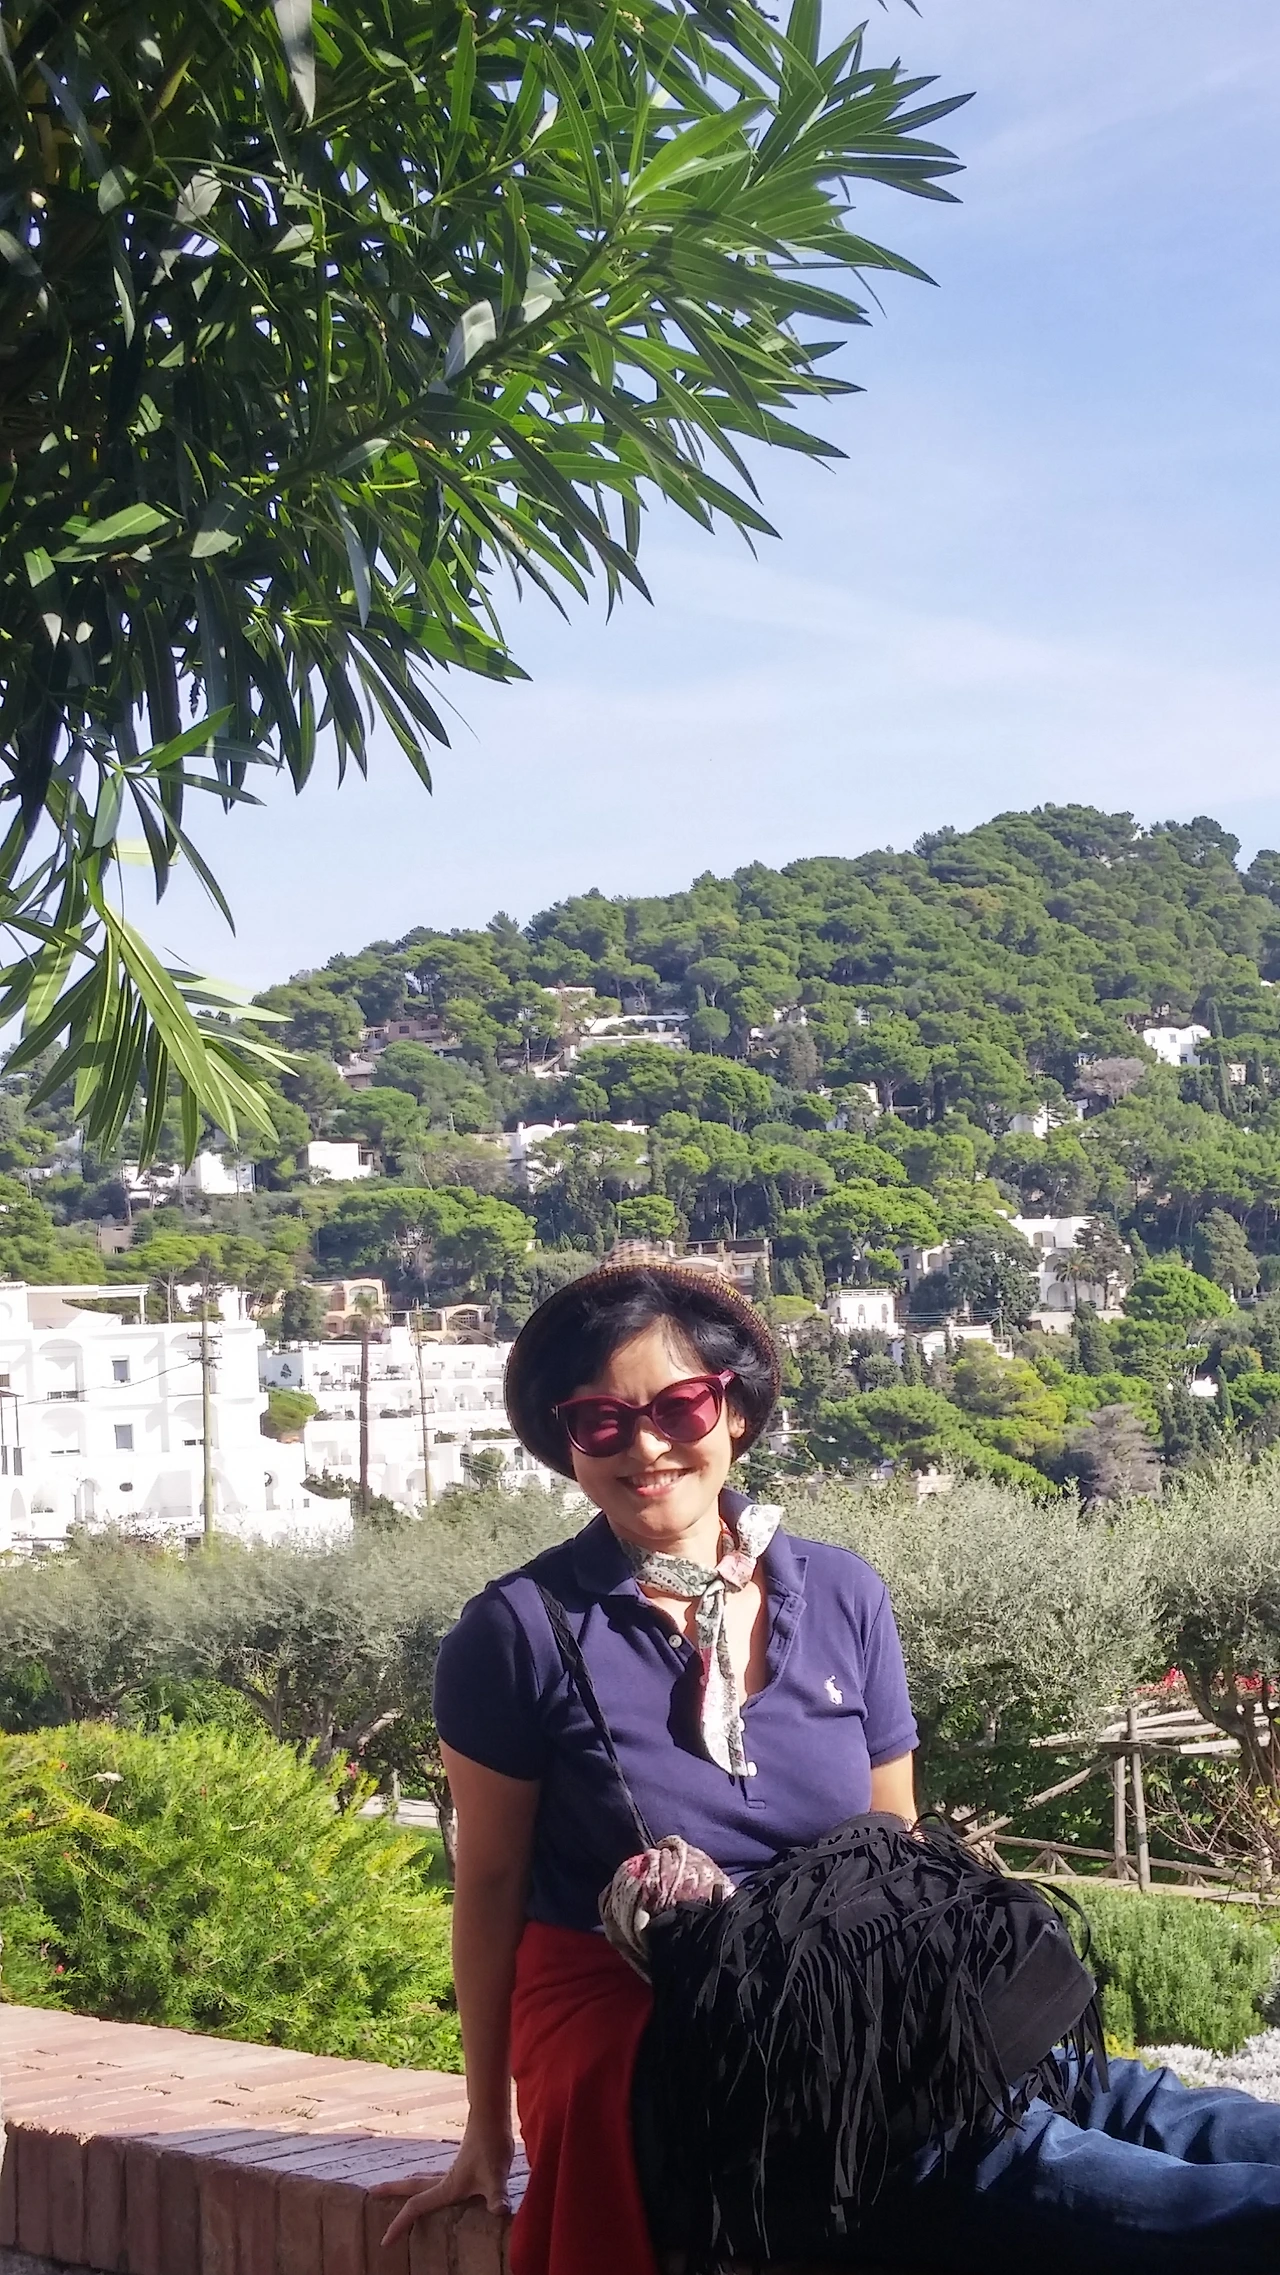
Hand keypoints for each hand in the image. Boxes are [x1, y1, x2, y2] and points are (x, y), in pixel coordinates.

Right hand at [371, 2117, 513, 2247]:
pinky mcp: (464, 2165)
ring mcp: (454, 2170)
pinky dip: (427, 2181)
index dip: (400, 2224)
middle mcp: (446, 2179)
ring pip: (424, 2180)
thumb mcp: (496, 2174)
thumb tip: (500, 2211)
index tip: (385, 2241)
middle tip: (372, 2191)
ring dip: (408, 2185)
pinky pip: (438, 2177)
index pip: (417, 2206)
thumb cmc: (492, 2145)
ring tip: (397, 2187)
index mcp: (447, 2186)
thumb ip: (496, 2195)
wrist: (493, 2117)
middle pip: (413, 2187)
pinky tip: (436, 2180)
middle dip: (392, 2190)